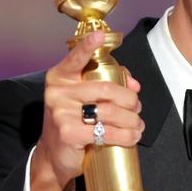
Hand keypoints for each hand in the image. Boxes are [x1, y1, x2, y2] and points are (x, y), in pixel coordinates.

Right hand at [30, 32, 142, 190]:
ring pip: (109, 111)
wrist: (54, 155)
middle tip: (137, 108)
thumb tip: (133, 84)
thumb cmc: (73, 122)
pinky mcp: (68, 133)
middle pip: (106, 88)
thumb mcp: (83, 99)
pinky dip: (125, 136)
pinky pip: (106, 132)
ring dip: (131, 120)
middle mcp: (57, 92)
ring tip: (137, 125)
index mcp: (60, 77)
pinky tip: (132, 137)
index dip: (88, 46)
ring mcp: (61, 113)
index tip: (99, 35)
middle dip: (129, 100)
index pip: (75, 58)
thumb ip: (105, 84)